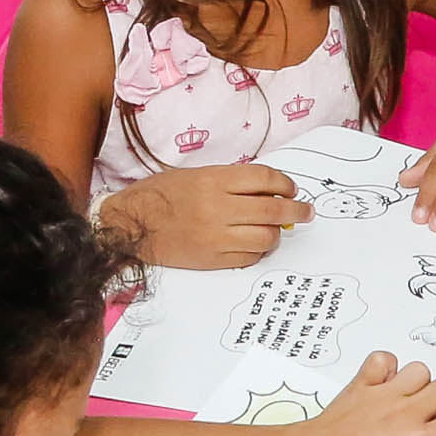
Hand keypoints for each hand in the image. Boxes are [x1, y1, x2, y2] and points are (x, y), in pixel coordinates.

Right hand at [101, 163, 310, 267]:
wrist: (130, 224)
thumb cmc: (162, 195)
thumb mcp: (196, 175)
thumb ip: (231, 182)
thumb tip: (270, 191)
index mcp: (214, 180)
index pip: (265, 179)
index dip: (286, 184)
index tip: (292, 190)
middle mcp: (217, 207)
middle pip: (273, 210)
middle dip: (297, 211)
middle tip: (306, 212)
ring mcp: (215, 236)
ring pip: (265, 237)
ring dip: (275, 234)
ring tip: (272, 230)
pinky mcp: (211, 259)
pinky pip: (248, 258)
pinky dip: (256, 252)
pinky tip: (251, 245)